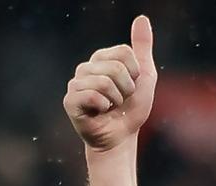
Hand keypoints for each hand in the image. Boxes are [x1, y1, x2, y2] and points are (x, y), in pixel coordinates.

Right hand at [63, 15, 157, 150]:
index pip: (125, 53)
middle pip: (116, 67)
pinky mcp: (70, 101)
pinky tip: (99, 113)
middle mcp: (86, 68)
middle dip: (127, 89)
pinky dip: (103, 107)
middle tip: (121, 100)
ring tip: (110, 107)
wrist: (122, 136)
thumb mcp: (145, 76)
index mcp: (102, 58)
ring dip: (116, 100)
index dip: (135, 74)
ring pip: (105, 82)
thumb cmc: (132, 108)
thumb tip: (142, 18)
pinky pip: (92, 96)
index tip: (131, 87)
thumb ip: (142, 47)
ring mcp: (75, 83)